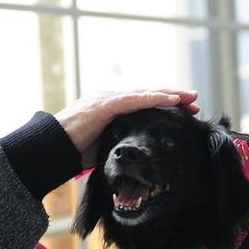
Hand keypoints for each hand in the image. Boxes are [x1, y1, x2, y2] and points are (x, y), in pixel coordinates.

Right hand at [55, 89, 198, 166]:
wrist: (53, 147)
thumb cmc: (75, 149)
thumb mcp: (106, 145)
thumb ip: (120, 142)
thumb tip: (136, 155)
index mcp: (112, 106)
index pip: (144, 102)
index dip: (164, 104)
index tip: (185, 109)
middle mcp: (111, 97)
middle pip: (148, 94)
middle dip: (172, 97)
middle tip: (195, 101)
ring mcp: (108, 98)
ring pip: (145, 93)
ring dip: (169, 95)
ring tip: (189, 97)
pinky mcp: (105, 104)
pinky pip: (135, 99)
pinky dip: (155, 98)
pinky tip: (171, 99)